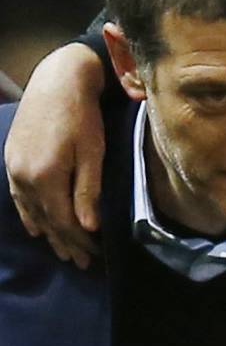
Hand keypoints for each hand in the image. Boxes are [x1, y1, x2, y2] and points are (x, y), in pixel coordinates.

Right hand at [5, 42, 109, 268]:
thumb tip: (89, 228)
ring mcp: (13, 167)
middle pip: (47, 220)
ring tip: (63, 252)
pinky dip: (28, 214)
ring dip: (47, 233)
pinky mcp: (11, 158)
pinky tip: (35, 227)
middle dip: (66, 243)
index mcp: (46, 178)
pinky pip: (18, 196)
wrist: (56, 81)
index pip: (64, 222)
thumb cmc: (82, 117)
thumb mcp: (92, 156)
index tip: (96, 256)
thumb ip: (88, 193)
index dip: (80, 242)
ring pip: (31, 210)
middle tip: (82, 264)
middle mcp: (24, 176)